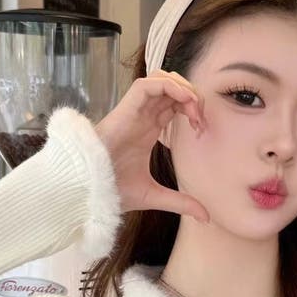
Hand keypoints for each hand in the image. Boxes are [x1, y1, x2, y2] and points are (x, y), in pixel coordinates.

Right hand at [94, 70, 208, 222]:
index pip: (174, 105)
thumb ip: (181, 202)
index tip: (201, 130)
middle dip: (192, 98)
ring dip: (182, 88)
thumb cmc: (114, 189)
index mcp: (148, 130)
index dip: (192, 110)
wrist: (90, 188)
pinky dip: (169, 85)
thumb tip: (206, 217)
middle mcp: (142, 116)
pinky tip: (182, 99)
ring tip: (193, 108)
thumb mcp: (156, 196)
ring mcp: (135, 111)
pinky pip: (148, 84)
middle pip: (172, 89)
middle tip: (200, 120)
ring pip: (162, 80)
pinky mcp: (126, 108)